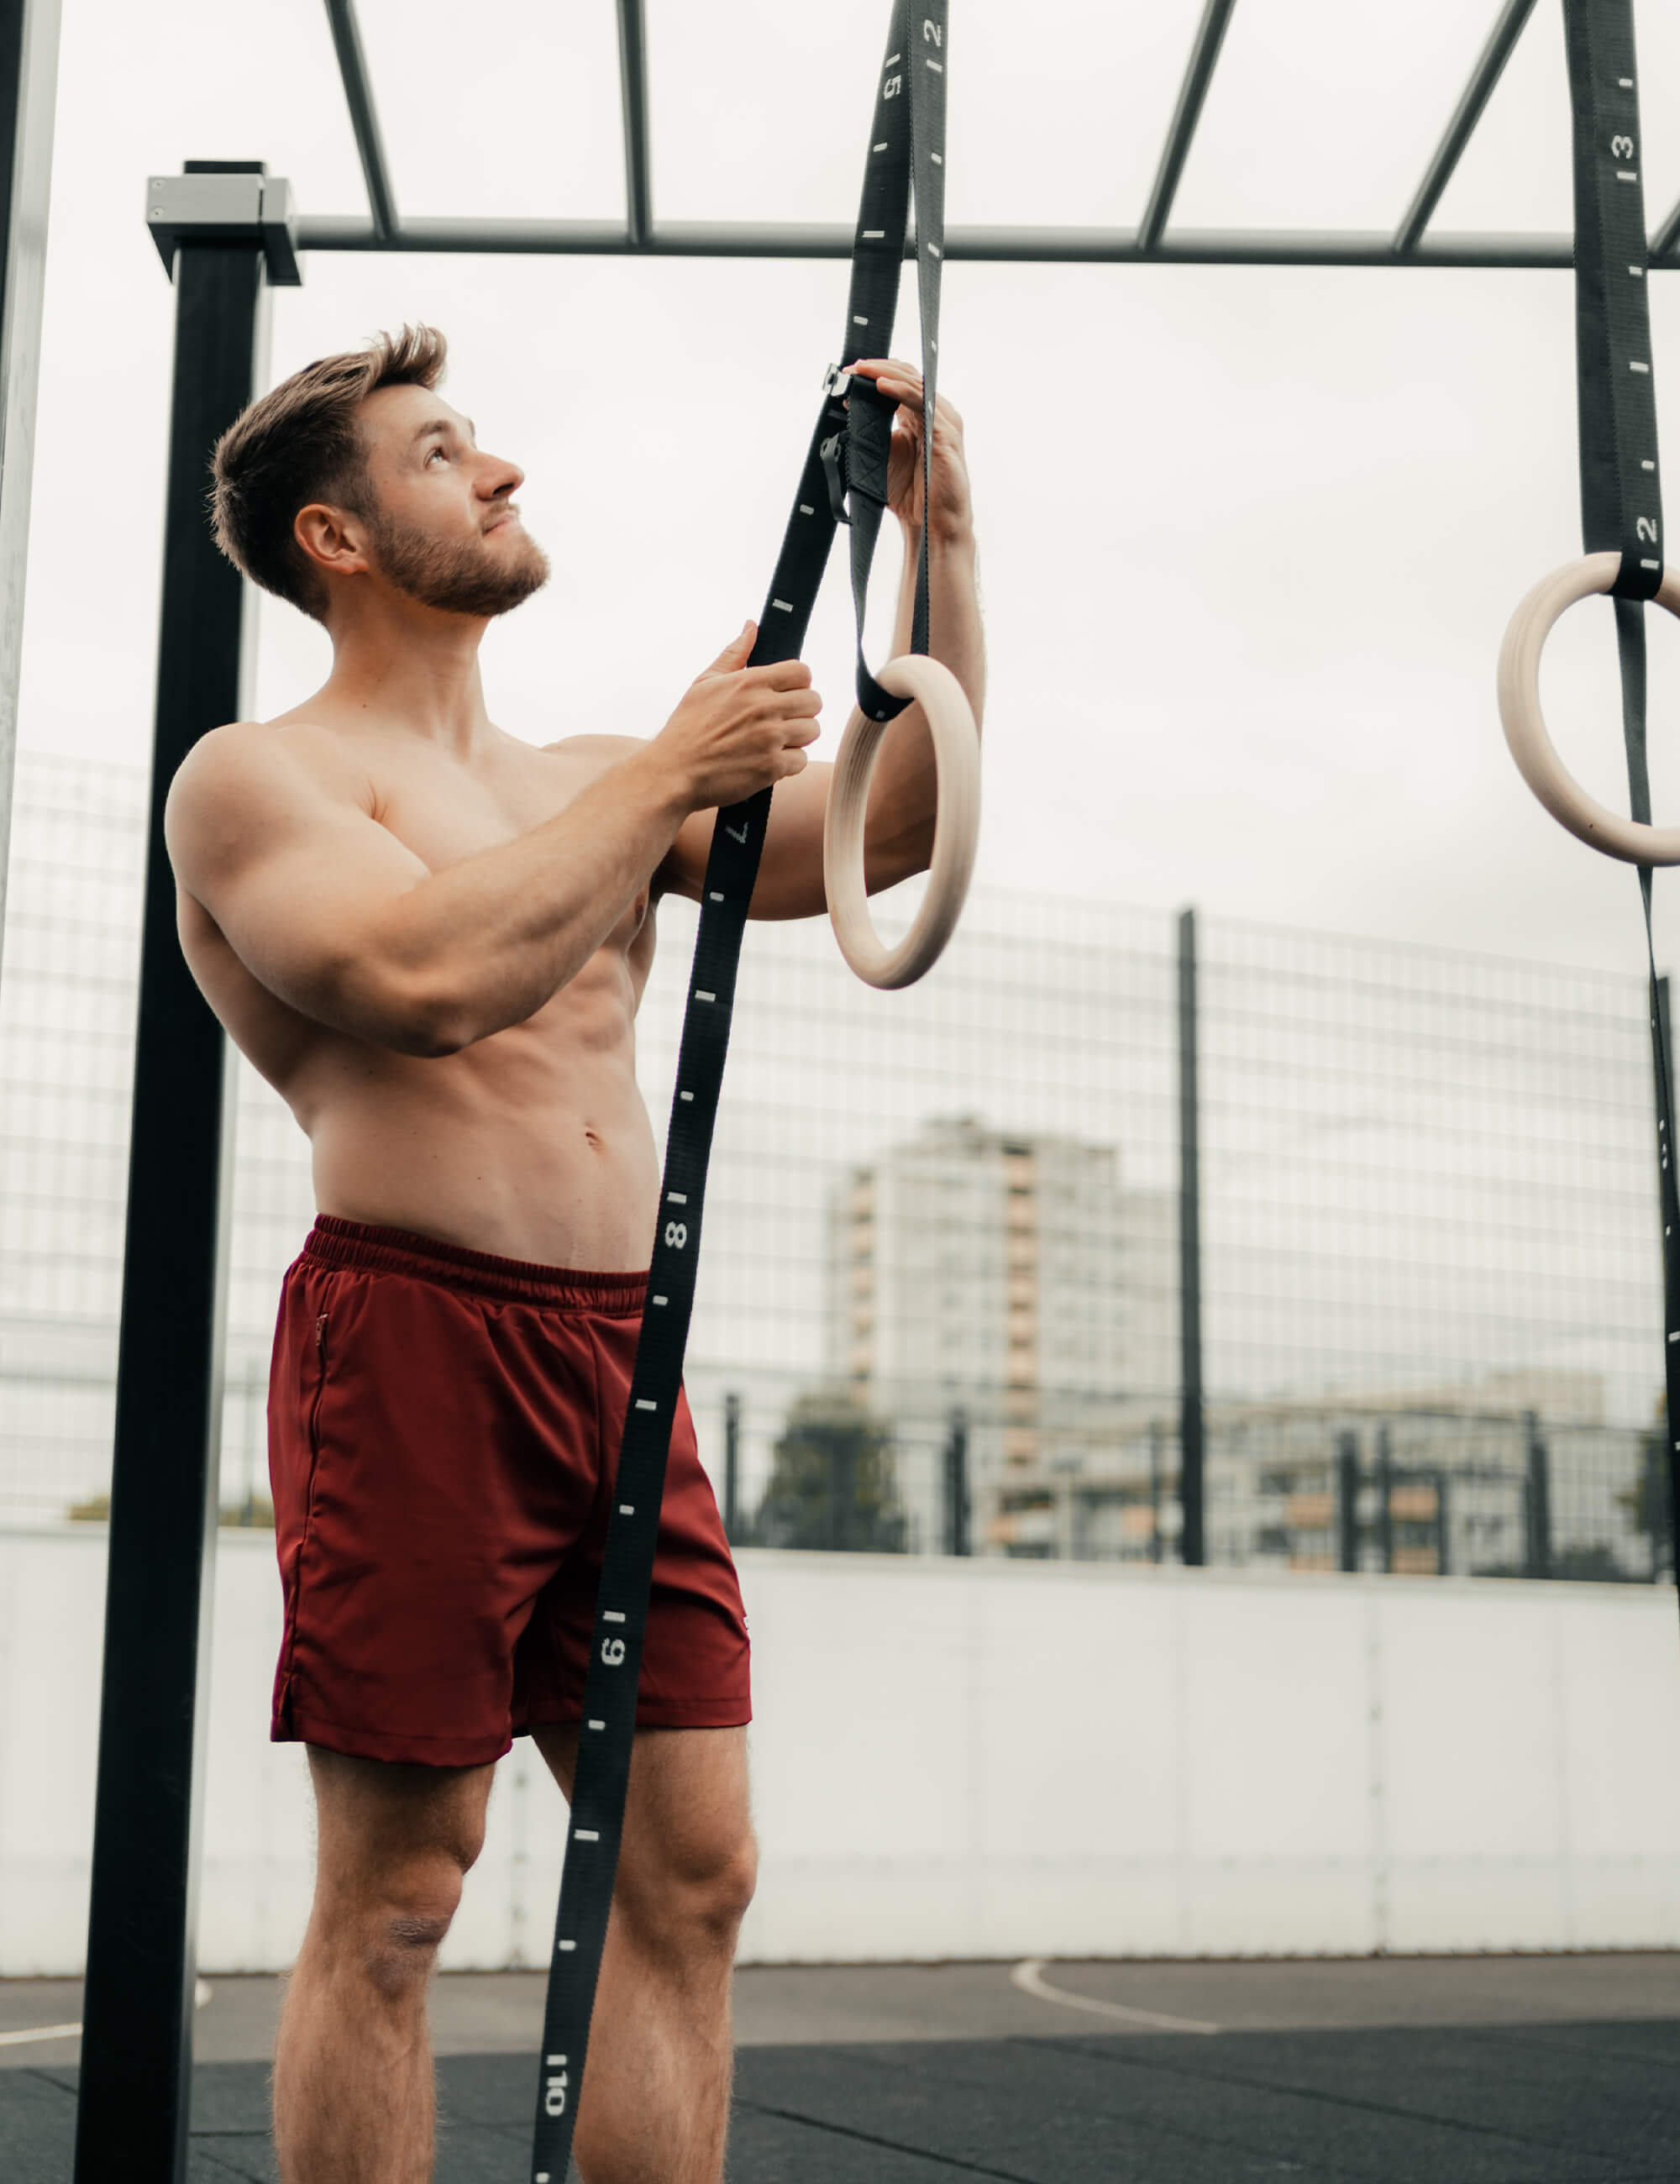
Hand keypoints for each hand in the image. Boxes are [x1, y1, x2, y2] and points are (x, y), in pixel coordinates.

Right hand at [656, 621, 821, 810]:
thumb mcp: (705, 683)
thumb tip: (751, 627)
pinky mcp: (772, 767)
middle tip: (782, 720)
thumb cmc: (687, 728)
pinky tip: (767, 761)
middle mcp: (764, 707)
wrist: (673, 773)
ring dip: (797, 737)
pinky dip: (788, 763)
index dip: (799, 683)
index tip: (787, 693)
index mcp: (749, 682)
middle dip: (801, 711)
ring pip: (812, 730)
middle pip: (814, 701)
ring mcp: (770, 737)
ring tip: (773, 742)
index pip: (802, 672)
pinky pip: (802, 759)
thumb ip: (733, 655)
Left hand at [847, 359, 972, 543]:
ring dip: (887, 374)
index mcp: (921, 417)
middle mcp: (934, 415)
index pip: (901, 381)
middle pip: (908, 376)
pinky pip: (922, 404)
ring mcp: (943, 423)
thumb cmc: (911, 495)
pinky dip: (901, 392)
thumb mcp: (884, 455)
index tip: (851, 372)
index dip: (877, 372)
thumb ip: (872, 431)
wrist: (931, 525)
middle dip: (879, 368)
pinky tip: (881, 386)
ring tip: (863, 370)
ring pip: (914, 384)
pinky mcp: (945, 435)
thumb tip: (850, 408)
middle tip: (853, 367)